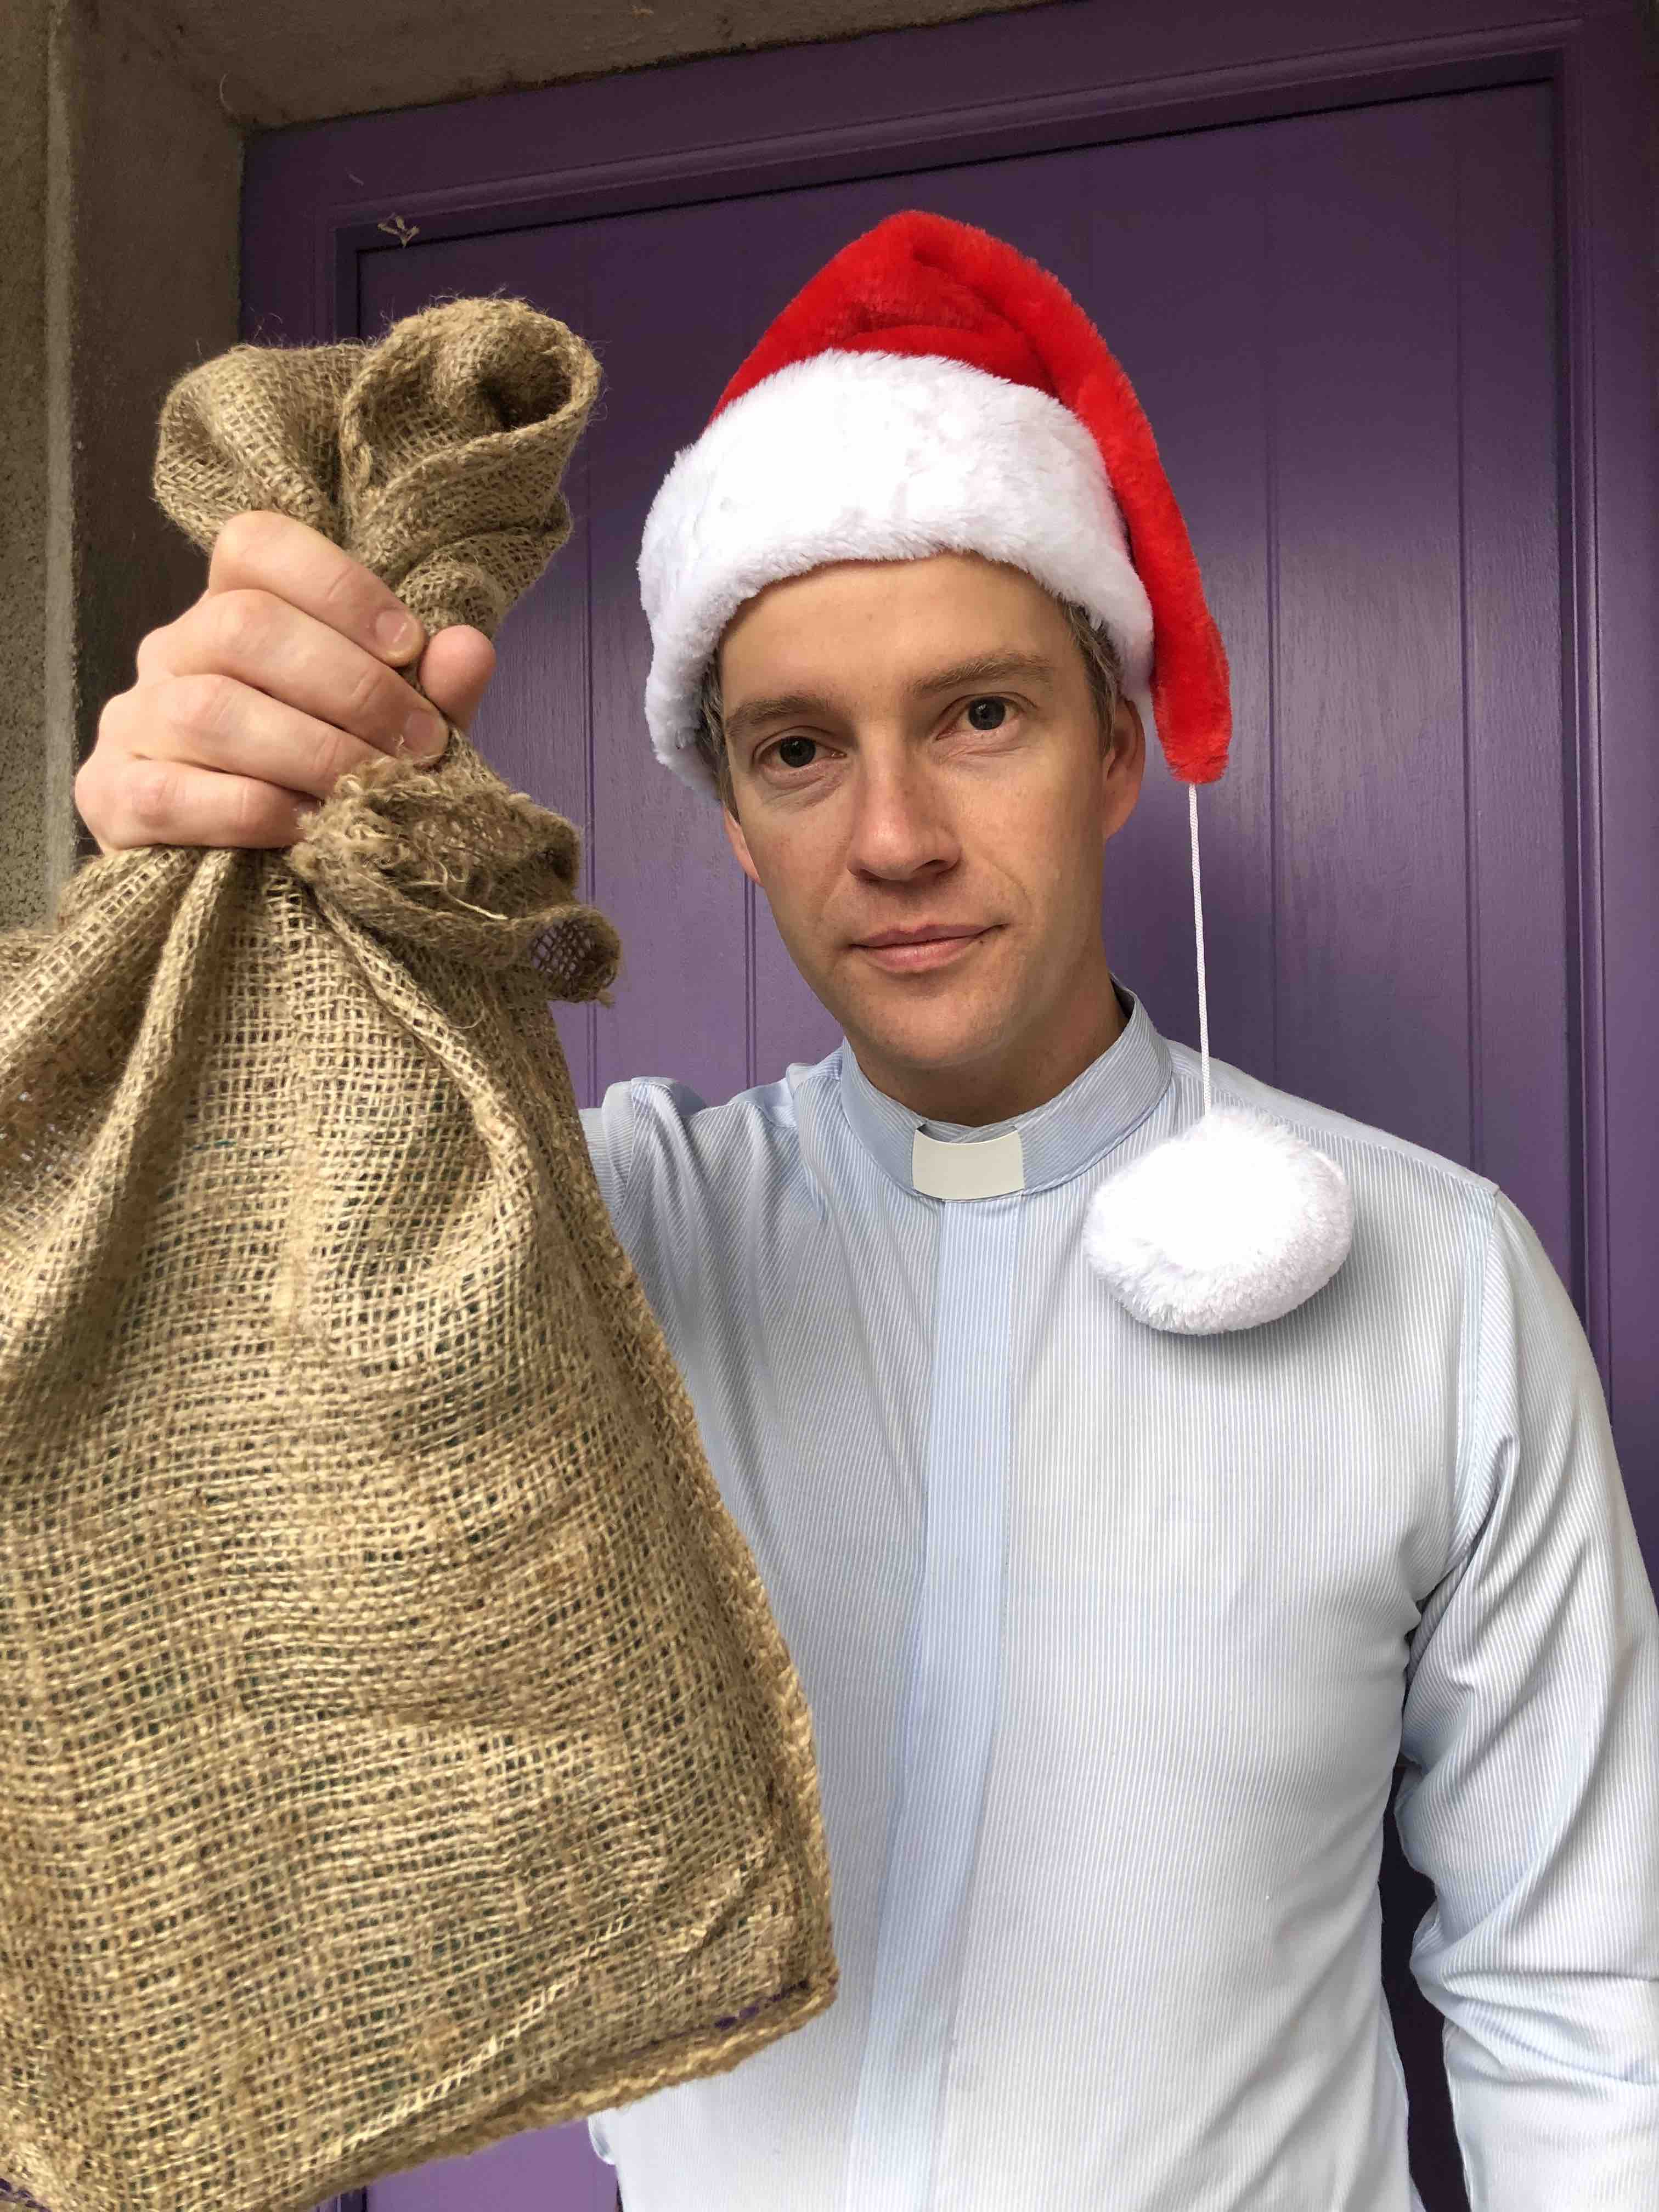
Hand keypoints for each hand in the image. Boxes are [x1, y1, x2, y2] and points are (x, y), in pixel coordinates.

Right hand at [74, 510, 497, 853]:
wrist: (261, 897)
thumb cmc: (328, 792)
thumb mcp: (392, 737)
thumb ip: (430, 693)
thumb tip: (469, 647)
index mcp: (233, 613)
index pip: (257, 547)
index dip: (338, 586)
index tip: (410, 648)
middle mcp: (172, 653)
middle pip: (242, 626)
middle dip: (351, 687)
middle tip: (419, 744)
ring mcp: (132, 722)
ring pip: (210, 709)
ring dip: (311, 751)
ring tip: (371, 790)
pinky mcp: (110, 797)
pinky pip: (170, 792)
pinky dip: (251, 810)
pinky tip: (306, 829)